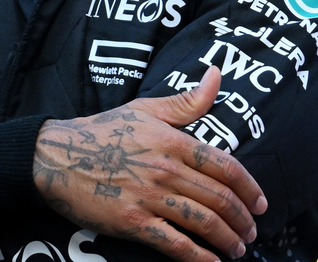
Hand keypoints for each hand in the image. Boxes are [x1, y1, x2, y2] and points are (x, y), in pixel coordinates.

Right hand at [33, 66, 267, 261]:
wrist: (56, 156)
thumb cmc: (103, 130)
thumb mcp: (147, 108)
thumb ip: (187, 101)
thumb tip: (217, 74)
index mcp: (175, 141)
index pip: (225, 166)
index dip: (249, 188)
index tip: (261, 204)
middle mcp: (167, 169)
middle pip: (219, 198)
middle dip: (242, 219)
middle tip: (252, 233)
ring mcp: (150, 197)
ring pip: (202, 221)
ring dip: (226, 239)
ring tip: (237, 250)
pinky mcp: (132, 222)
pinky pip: (173, 243)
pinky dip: (197, 257)